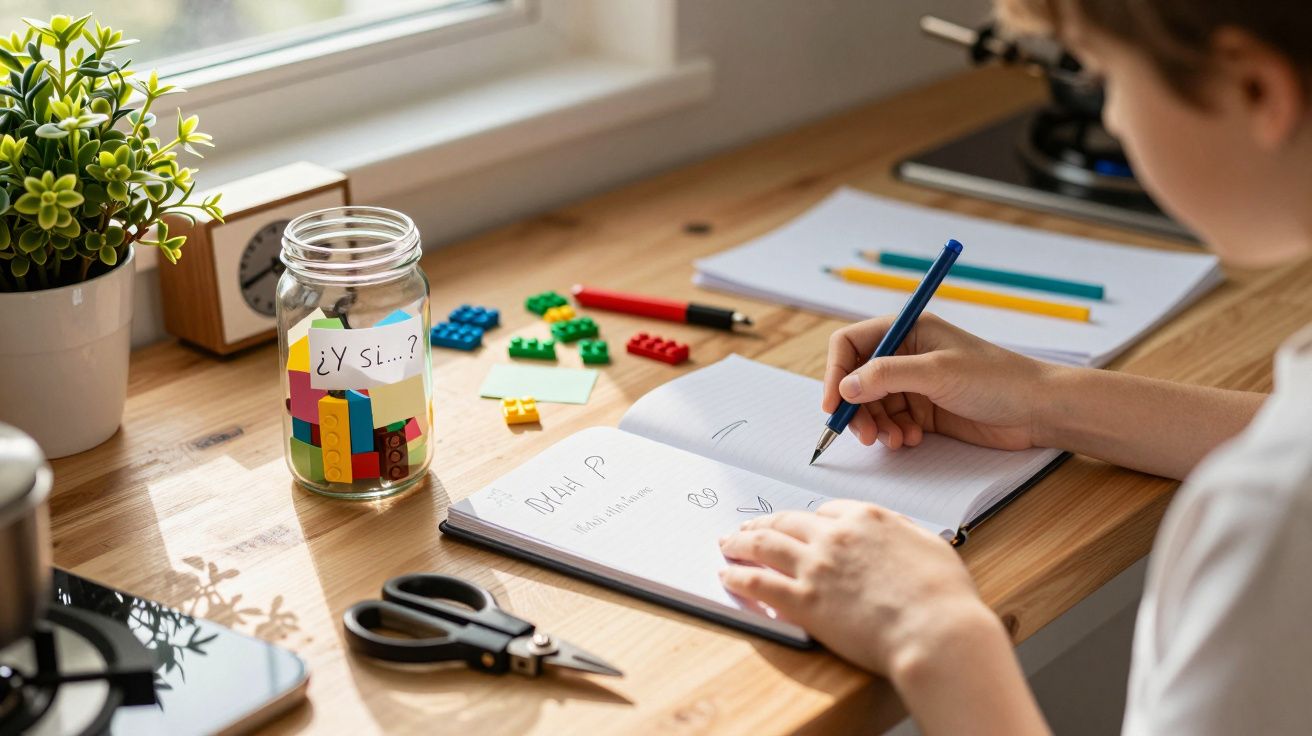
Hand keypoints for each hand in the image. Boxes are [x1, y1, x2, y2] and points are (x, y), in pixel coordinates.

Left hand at [719, 500, 1001, 677]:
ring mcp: (815, 567)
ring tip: (727, 543)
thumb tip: (893, 530)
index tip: (796, 524)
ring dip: (741, 541)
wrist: (936, 631)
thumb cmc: (944, 597)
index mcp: (867, 519)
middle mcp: (835, 536)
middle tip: (748, 527)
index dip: (806, 520)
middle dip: (763, 523)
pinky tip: (728, 575)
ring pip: (765, 544)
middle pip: (787, 521)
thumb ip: (904, 533)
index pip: (826, 511)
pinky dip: (739, 576)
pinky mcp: (803, 601)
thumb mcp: (931, 546)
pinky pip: (759, 582)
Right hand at [823, 313, 1054, 450]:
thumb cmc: (996, 379)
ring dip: (876, 425)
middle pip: (856, 379)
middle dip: (856, 408)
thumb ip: (887, 376)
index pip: (851, 344)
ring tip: (896, 440)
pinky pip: (890, 421)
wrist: (1037, 410)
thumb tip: (844, 388)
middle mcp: (905, 354)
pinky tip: (911, 440)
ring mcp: (913, 383)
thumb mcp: (937, 372)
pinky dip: (893, 433)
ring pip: (871, 405)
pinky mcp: (923, 410)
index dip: (836, 373)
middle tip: (864, 435)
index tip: (833, 404)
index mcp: (906, 330)